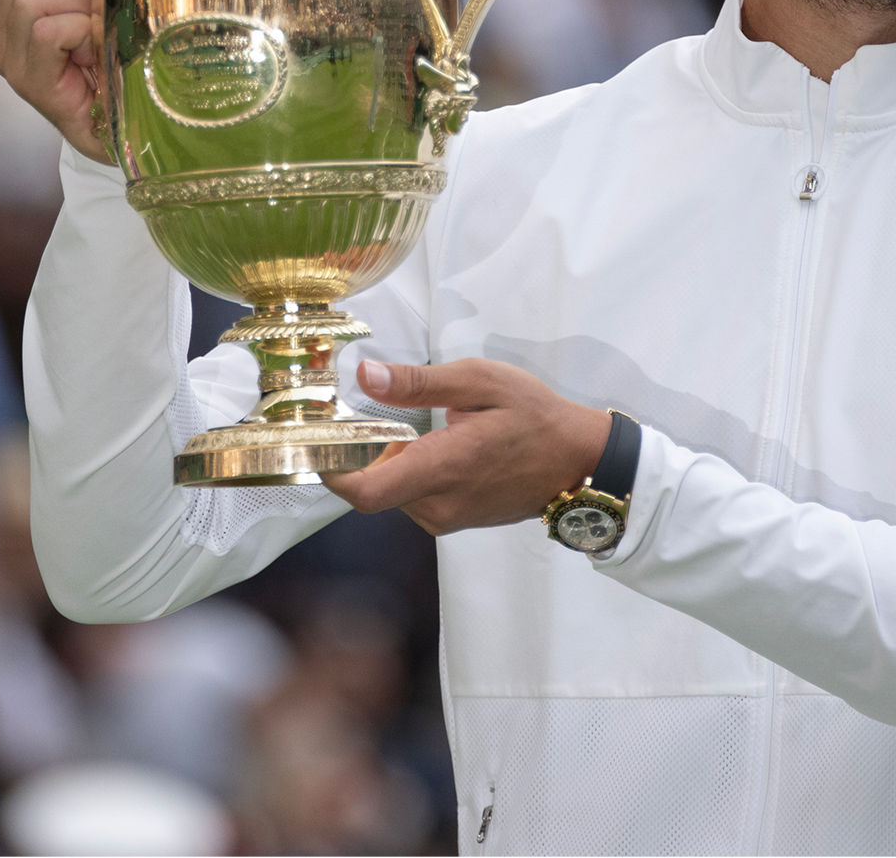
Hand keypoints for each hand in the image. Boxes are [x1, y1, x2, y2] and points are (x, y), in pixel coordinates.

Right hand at [0, 0, 110, 162]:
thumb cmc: (117, 58)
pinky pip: (51, 30)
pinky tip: (96, 53)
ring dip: (82, 9)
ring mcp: (10, 58)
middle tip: (96, 16)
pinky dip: (84, 32)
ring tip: (99, 38)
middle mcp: (0, 32)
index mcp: (9, 9)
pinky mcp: (29, 79)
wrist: (130, 122)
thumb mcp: (94, 1)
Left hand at [322, 358, 611, 535]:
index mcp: (441, 469)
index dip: (330, 469)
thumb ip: (419, 383)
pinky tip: (431, 442)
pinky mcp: (454, 520)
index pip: (364, 492)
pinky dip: (410, 470)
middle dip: (362, 452)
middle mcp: (437, 504)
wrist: (577, 460)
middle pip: (373, 486)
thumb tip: (365, 375)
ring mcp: (446, 517)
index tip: (318, 437)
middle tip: (360, 410)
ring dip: (389, 460)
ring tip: (407, 421)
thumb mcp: (480, 381)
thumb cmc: (534, 415)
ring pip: (393, 491)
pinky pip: (414, 496)